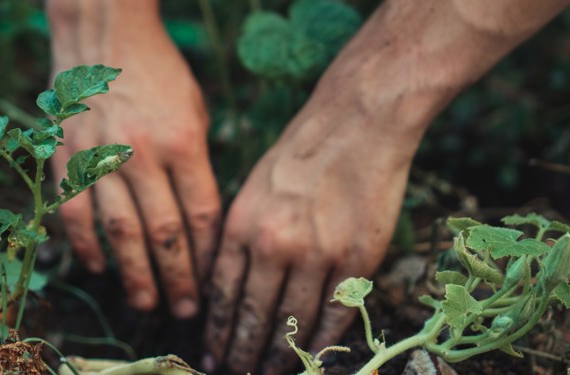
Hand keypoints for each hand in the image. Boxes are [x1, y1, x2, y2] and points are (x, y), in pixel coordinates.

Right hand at [48, 1, 219, 317]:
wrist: (104, 36)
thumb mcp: (195, 112)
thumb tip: (200, 222)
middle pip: (164, 233)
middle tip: (184, 311)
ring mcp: (101, 157)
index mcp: (183, 142)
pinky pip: (76, 213)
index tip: (212, 282)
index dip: (207, 255)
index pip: (201, 214)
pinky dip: (87, 245)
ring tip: (146, 303)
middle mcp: (142, 154)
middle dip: (178, 279)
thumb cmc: (159, 74)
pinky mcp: (68, 157)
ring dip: (134, 274)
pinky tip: (100, 268)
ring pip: (120, 232)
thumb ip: (198, 165)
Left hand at [203, 97, 413, 372]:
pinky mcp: (356, 259)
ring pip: (293, 323)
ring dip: (279, 355)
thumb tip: (226, 287)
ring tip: (268, 372)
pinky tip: (312, 357)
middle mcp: (274, 244)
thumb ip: (239, 237)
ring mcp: (317, 254)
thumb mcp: (252, 188)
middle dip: (241, 352)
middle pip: (253, 316)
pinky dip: (322, 342)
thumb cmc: (301, 152)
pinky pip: (335, 314)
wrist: (357, 123)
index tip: (212, 354)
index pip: (222, 295)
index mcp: (241, 225)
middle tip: (234, 371)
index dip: (217, 332)